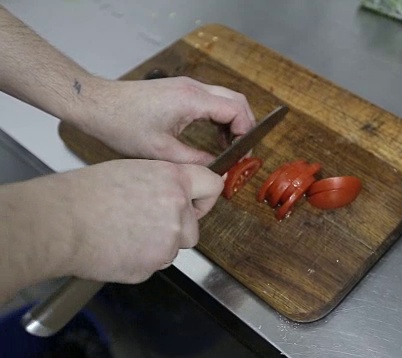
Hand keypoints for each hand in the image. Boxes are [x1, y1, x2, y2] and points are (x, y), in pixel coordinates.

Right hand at [49, 159, 220, 282]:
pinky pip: (152, 265)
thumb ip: (163, 184)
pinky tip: (116, 247)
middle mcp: (177, 210)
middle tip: (144, 223)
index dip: (206, 198)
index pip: (212, 186)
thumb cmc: (85, 193)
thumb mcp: (134, 171)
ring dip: (156, 246)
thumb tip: (175, 195)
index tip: (199, 203)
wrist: (60, 222)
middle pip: (192, 228)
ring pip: (172, 249)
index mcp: (174, 181)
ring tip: (123, 233)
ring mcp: (167, 241)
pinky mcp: (151, 266)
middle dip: (175, 230)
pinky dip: (138, 260)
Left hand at [76, 76, 254, 165]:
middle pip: (237, 101)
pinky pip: (212, 100)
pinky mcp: (180, 90)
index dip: (246, 132)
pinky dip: (220, 117)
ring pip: (226, 99)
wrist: (97, 105)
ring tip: (229, 146)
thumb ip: (195, 160)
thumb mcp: (161, 152)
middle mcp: (194, 88)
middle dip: (245, 126)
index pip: (236, 110)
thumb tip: (217, 169)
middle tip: (241, 151)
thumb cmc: (122, 125)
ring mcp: (187, 86)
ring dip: (233, 121)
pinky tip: (214, 136)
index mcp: (192, 100)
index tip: (242, 154)